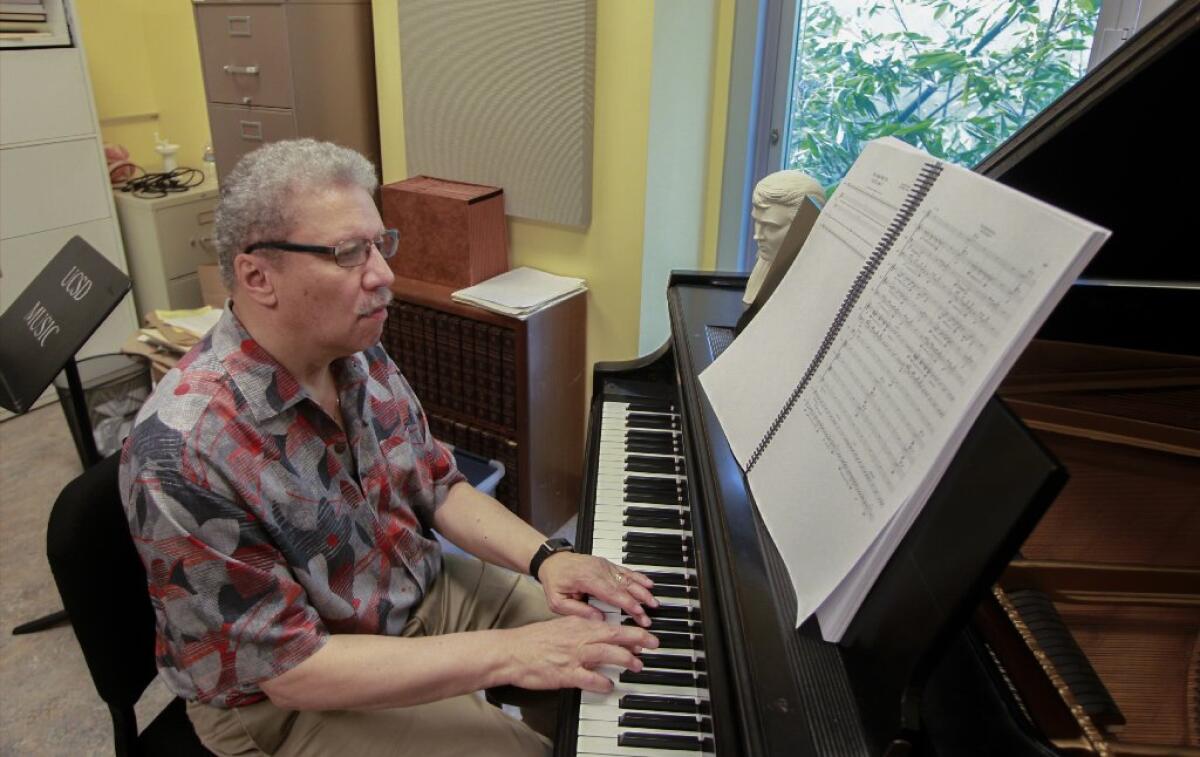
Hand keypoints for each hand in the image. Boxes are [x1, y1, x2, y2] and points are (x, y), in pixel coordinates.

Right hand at [503, 616, 658, 692]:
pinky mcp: (566, 674)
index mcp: (578, 624)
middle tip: (654, 643)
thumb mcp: (561, 626)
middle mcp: (579, 637)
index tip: (643, 634)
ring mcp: (574, 656)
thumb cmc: (533, 641)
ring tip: (637, 665)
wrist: (512, 651)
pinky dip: (603, 683)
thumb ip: (580, 628)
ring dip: (626, 659)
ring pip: (608, 654)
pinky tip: (609, 686)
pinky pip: (591, 679)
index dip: (630, 630)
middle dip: (638, 638)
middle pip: (615, 636)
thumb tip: (599, 631)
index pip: (610, 625)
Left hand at [537, 552, 657, 627]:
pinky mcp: (607, 565)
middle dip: (639, 602)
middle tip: (649, 616)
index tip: (638, 613)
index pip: (611, 593)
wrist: (552, 561)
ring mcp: (604, 566)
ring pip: (627, 578)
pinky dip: (638, 577)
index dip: (626, 603)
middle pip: (623, 587)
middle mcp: (598, 570)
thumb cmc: (555, 581)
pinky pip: (625, 571)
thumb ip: (577, 611)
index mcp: (586, 579)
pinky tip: (649, 583)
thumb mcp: (557, 601)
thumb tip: (598, 619)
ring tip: (654, 602)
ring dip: (642, 590)